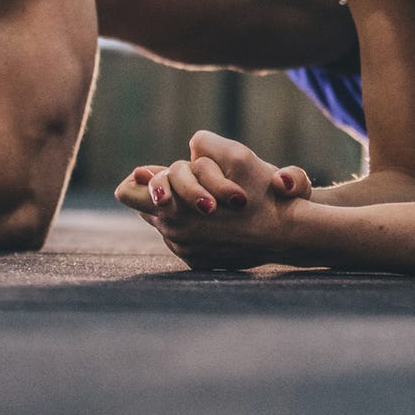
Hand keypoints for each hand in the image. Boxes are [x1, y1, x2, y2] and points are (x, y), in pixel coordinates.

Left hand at [114, 131, 310, 270]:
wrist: (286, 233)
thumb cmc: (260, 191)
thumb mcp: (234, 156)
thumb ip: (194, 151)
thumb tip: (146, 169)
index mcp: (172, 206)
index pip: (128, 192)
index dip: (138, 180)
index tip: (151, 174)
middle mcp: (172, 233)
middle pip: (148, 208)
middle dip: (165, 193)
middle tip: (187, 186)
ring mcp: (185, 251)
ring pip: (167, 225)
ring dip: (181, 211)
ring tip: (209, 203)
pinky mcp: (198, 263)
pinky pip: (185, 242)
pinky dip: (196, 230)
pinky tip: (219, 223)